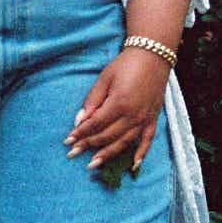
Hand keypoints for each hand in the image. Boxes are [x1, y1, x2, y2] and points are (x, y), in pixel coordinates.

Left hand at [66, 48, 168, 173]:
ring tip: (93, 164)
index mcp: (119, 103)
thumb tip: (79, 121)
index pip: (95, 124)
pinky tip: (133, 166)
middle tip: (73, 153)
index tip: (68, 141)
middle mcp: (132, 115)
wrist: (152, 57)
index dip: (81, 134)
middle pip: (107, 136)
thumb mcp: (104, 78)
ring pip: (124, 143)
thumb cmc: (125, 65)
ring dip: (108, 154)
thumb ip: (92, 101)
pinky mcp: (153, 119)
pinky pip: (147, 141)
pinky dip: (141, 154)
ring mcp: (144, 119)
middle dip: (88, 145)